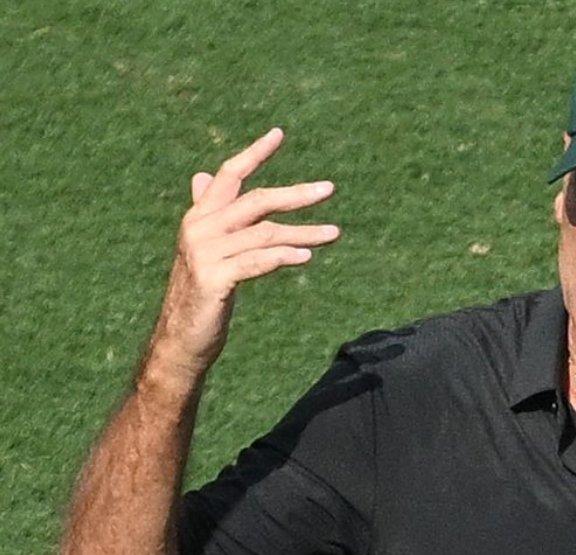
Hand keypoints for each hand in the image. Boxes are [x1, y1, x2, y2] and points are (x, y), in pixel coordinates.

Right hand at [149, 128, 340, 380]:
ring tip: (335, 233)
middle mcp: (200, 228)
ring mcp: (205, 253)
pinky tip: (306, 256)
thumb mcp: (206, 249)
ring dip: (304, 232)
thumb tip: (204, 176)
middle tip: (330, 189)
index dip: (254, 153)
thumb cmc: (200, 293)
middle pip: (255, 201)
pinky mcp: (213, 279)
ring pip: (265, 234)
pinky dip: (283, 256)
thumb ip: (209, 213)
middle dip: (295, 194)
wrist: (180, 339)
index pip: (228, 176)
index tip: (279, 134)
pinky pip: (257, 262)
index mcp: (199, 217)